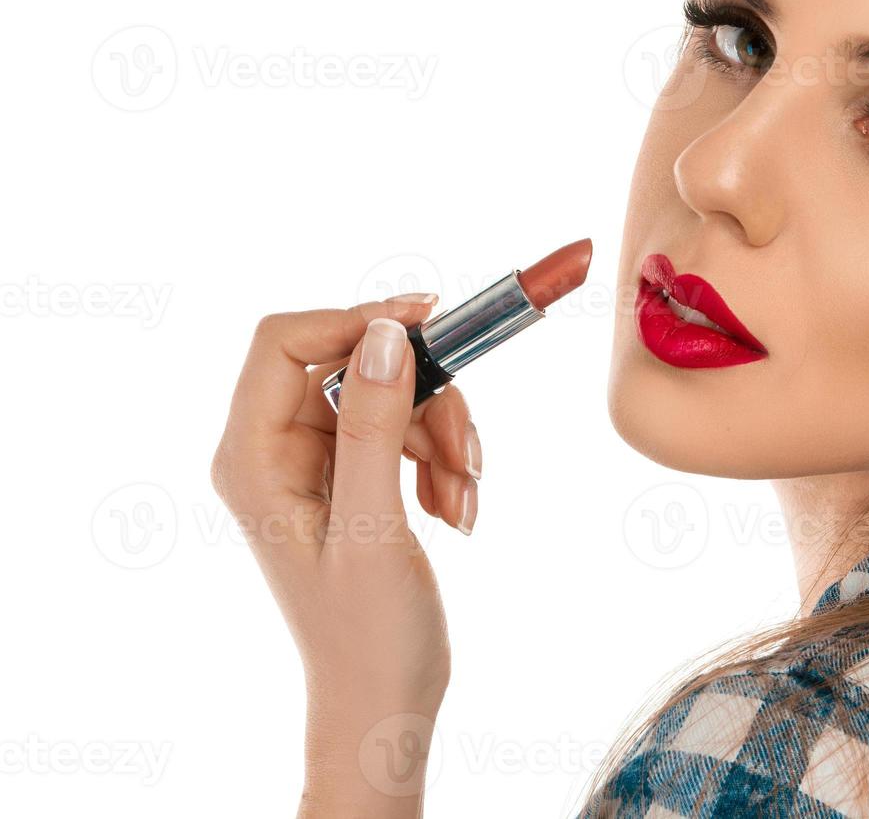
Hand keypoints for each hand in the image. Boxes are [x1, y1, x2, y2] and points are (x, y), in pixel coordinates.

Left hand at [209, 294, 482, 816]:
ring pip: (393, 394)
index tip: (432, 322)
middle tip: (467, 452)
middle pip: (355, 364)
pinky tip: (457, 510)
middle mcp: (275, 449)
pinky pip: (407, 428)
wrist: (385, 698)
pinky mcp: (353, 476)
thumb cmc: (366, 633)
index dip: (356, 319)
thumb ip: (374, 427)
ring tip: (464, 499)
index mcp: (252, 457)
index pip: (286, 342)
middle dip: (424, 400)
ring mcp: (315, 462)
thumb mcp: (373, 527)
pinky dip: (443, 459)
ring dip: (443, 437)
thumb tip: (385, 334)